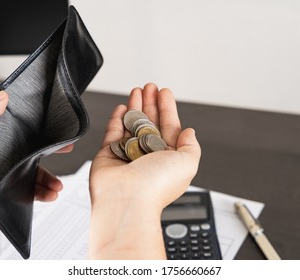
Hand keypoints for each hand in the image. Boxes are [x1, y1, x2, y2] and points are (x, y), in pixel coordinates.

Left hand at [0, 91, 71, 258]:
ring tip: (57, 186)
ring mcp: (13, 175)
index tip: (58, 129)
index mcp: (4, 142)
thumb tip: (1, 95)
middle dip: (55, 152)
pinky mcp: (15, 191)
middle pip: (37, 151)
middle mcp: (9, 157)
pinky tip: (51, 195)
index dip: (44, 128)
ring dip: (52, 180)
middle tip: (67, 149)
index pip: (26, 130)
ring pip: (40, 174)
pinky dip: (47, 192)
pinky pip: (37, 191)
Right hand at [89, 83, 200, 258]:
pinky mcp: (109, 155)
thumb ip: (191, 146)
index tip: (164, 92)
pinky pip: (113, 133)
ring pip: (132, 125)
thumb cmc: (157, 185)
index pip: (169, 127)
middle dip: (150, 103)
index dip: (167, 108)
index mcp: (167, 158)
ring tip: (137, 90)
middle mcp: (148, 156)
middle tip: (150, 87)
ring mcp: (128, 155)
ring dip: (135, 107)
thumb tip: (189, 132)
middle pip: (150, 122)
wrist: (127, 201)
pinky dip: (118, 119)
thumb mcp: (188, 163)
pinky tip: (122, 107)